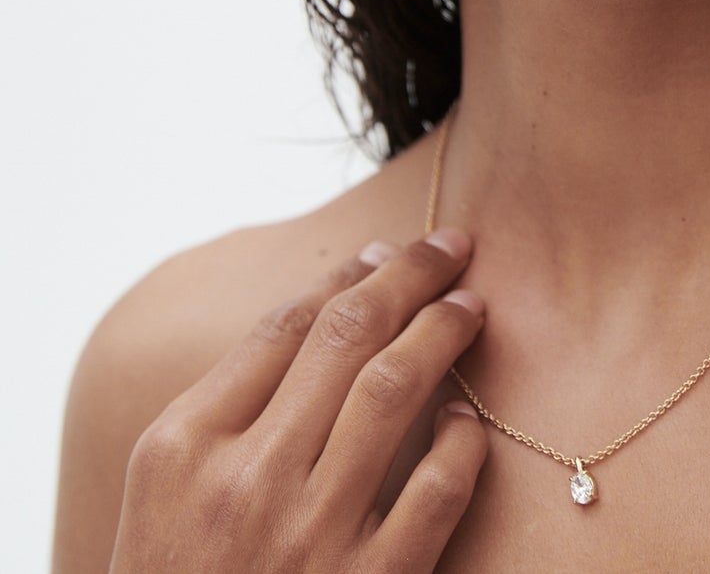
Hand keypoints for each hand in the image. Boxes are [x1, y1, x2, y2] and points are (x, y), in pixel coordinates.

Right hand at [108, 230, 487, 572]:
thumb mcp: (166, 491)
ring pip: (395, 389)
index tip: (388, 252)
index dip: (348, 277)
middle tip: (452, 246)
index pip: (283, 326)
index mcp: (182, 447)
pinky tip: (470, 419)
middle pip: (345, 337)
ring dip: (443, 332)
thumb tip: (334, 301)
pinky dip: (463, 440)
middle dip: (409, 275)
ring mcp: (308, 535)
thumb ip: (232, 402)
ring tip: (470, 306)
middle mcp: (244, 480)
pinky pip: (437, 488)